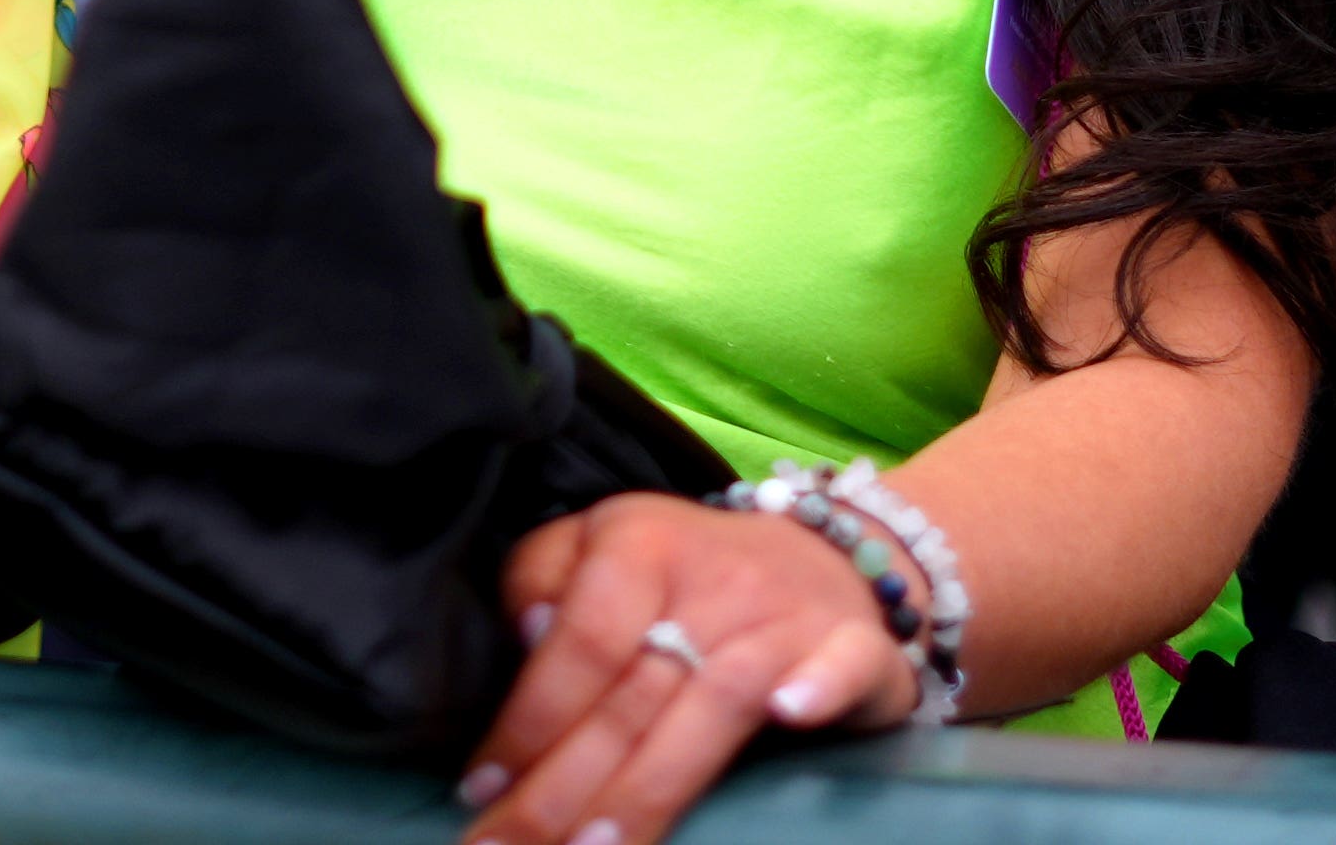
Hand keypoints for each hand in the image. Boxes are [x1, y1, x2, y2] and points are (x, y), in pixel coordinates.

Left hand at [458, 495, 913, 844]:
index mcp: (636, 544)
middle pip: (633, 694)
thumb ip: (542, 582)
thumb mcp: (597, 550)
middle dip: (565, 787)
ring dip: (655, 783)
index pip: (577, 643)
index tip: (479, 791)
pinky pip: (844, 662)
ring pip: (717, 702)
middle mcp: (714, 577)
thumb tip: (526, 634)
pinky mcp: (856, 646)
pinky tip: (790, 716)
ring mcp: (788, 614)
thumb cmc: (686, 573)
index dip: (528, 723)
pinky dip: (821, 686)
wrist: (825, 552)